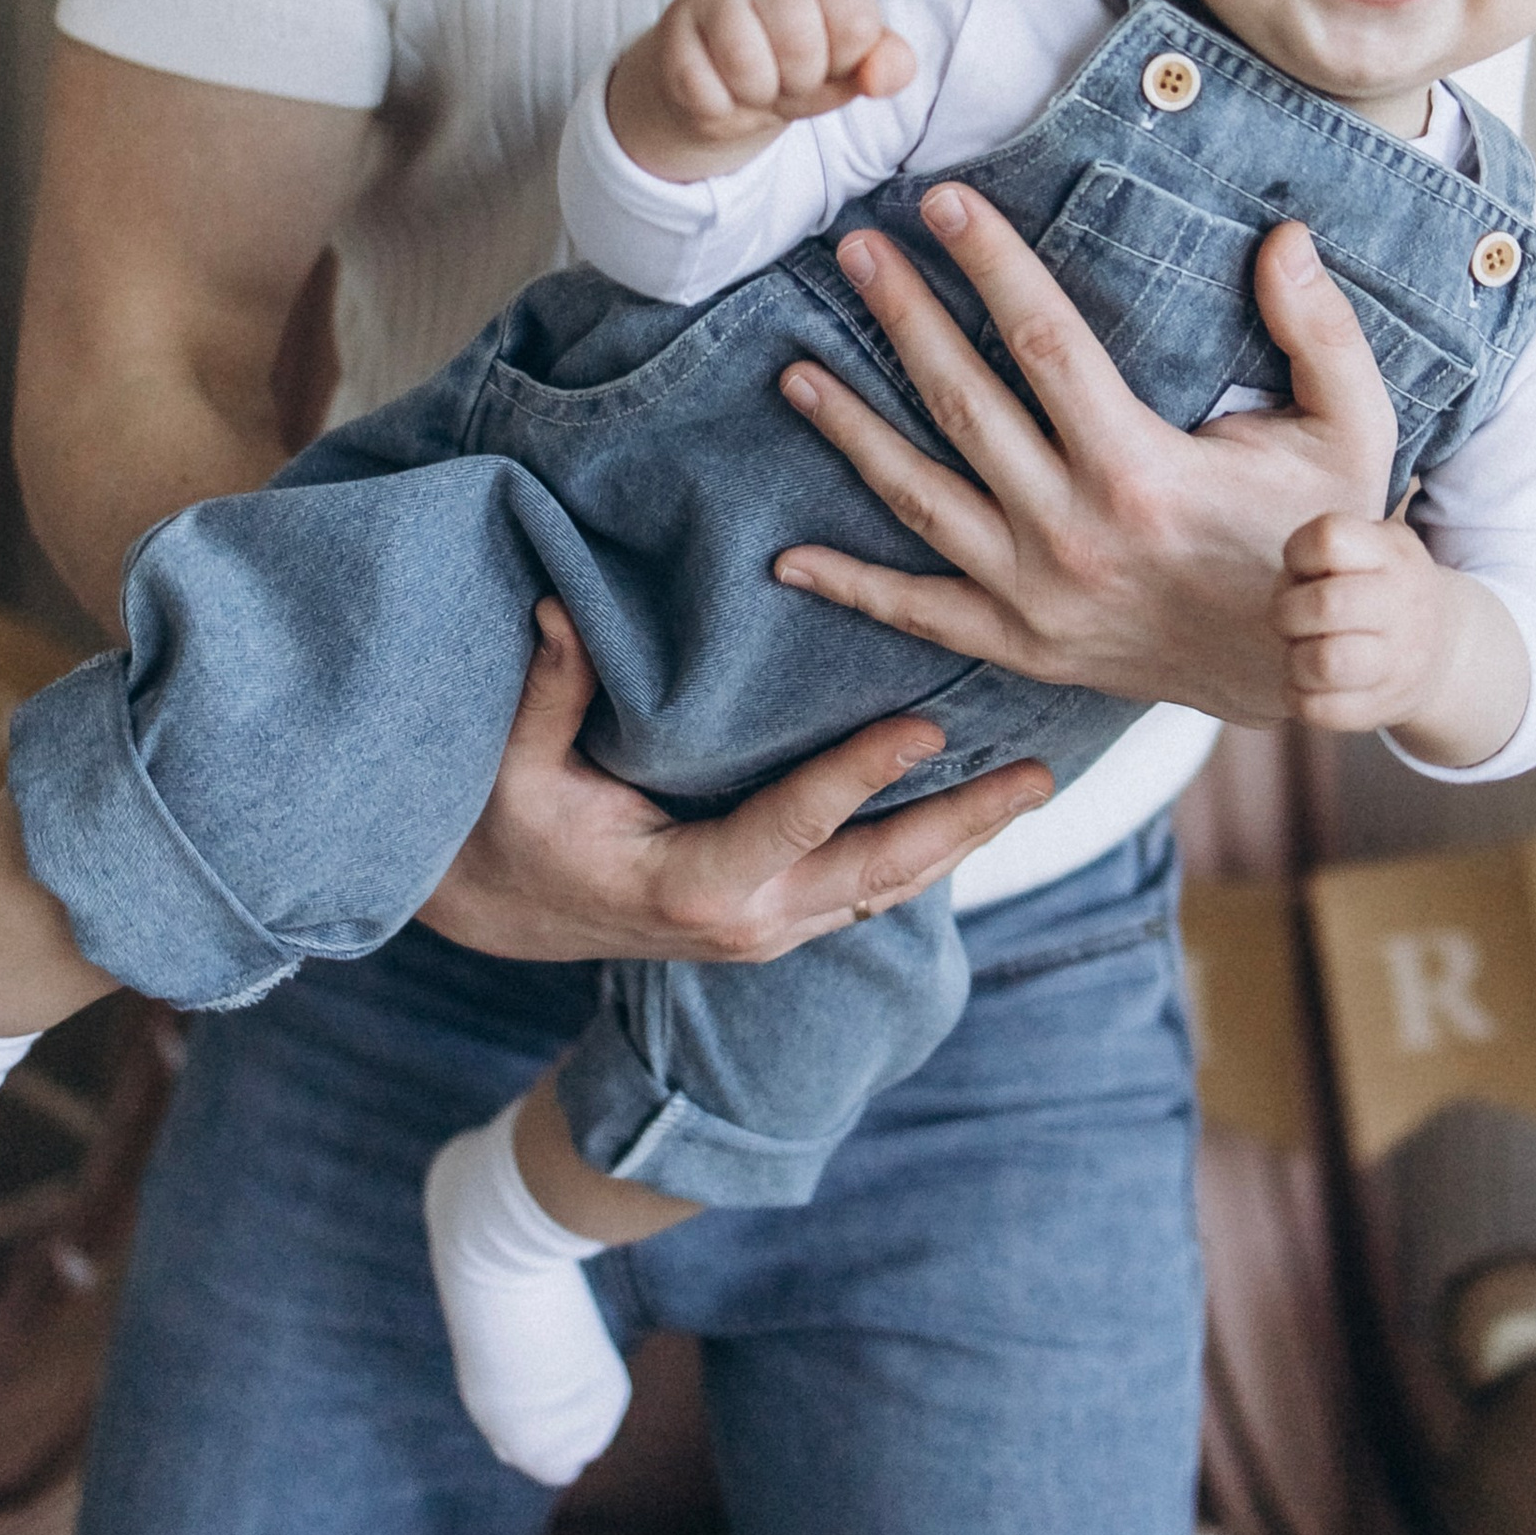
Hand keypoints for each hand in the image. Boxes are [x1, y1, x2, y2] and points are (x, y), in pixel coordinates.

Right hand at [418, 603, 1052, 962]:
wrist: (498, 910)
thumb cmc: (504, 828)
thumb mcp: (515, 765)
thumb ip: (551, 692)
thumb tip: (562, 606)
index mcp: (691, 883)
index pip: (796, 824)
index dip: (862, 775)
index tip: (929, 723)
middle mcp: (747, 919)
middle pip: (878, 871)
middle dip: (963, 822)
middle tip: (1037, 773)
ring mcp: (768, 928)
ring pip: (887, 886)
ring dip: (961, 839)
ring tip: (1032, 785)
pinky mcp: (777, 918)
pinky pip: (868, 886)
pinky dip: (926, 850)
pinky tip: (973, 808)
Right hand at [606, 0, 915, 180]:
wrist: (720, 75)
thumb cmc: (796, 61)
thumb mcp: (849, 63)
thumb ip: (885, 64)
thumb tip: (882, 78)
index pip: (857, 27)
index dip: (847, 64)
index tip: (830, 60)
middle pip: (800, 48)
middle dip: (801, 85)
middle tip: (787, 79)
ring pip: (746, 69)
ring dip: (758, 99)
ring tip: (756, 85)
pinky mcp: (672, 36)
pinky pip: (704, 94)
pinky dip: (721, 112)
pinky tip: (721, 91)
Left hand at [770, 189, 1400, 726]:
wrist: (1314, 666)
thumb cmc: (1328, 534)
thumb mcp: (1351, 429)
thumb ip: (1320, 330)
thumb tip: (1287, 236)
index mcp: (1144, 470)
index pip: (1046, 342)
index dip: (990, 265)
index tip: (942, 202)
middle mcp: (1075, 532)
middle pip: (964, 405)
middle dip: (903, 318)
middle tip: (853, 249)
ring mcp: (1039, 597)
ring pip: (920, 501)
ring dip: (853, 432)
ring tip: (795, 371)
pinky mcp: (1025, 646)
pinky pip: (921, 614)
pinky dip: (852, 587)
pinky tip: (789, 556)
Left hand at [1273, 513, 1527, 764]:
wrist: (1446, 649)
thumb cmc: (1382, 588)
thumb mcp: (1373, 547)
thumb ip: (1324, 549)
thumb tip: (1289, 584)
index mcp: (1393, 553)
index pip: (1329, 538)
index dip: (1297, 552)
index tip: (1301, 569)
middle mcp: (1403, 605)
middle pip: (1325, 604)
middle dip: (1286, 611)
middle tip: (1289, 617)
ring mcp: (1398, 662)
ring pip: (1324, 663)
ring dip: (1292, 658)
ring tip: (1298, 652)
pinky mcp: (1383, 707)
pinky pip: (1321, 710)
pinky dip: (1297, 697)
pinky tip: (1304, 683)